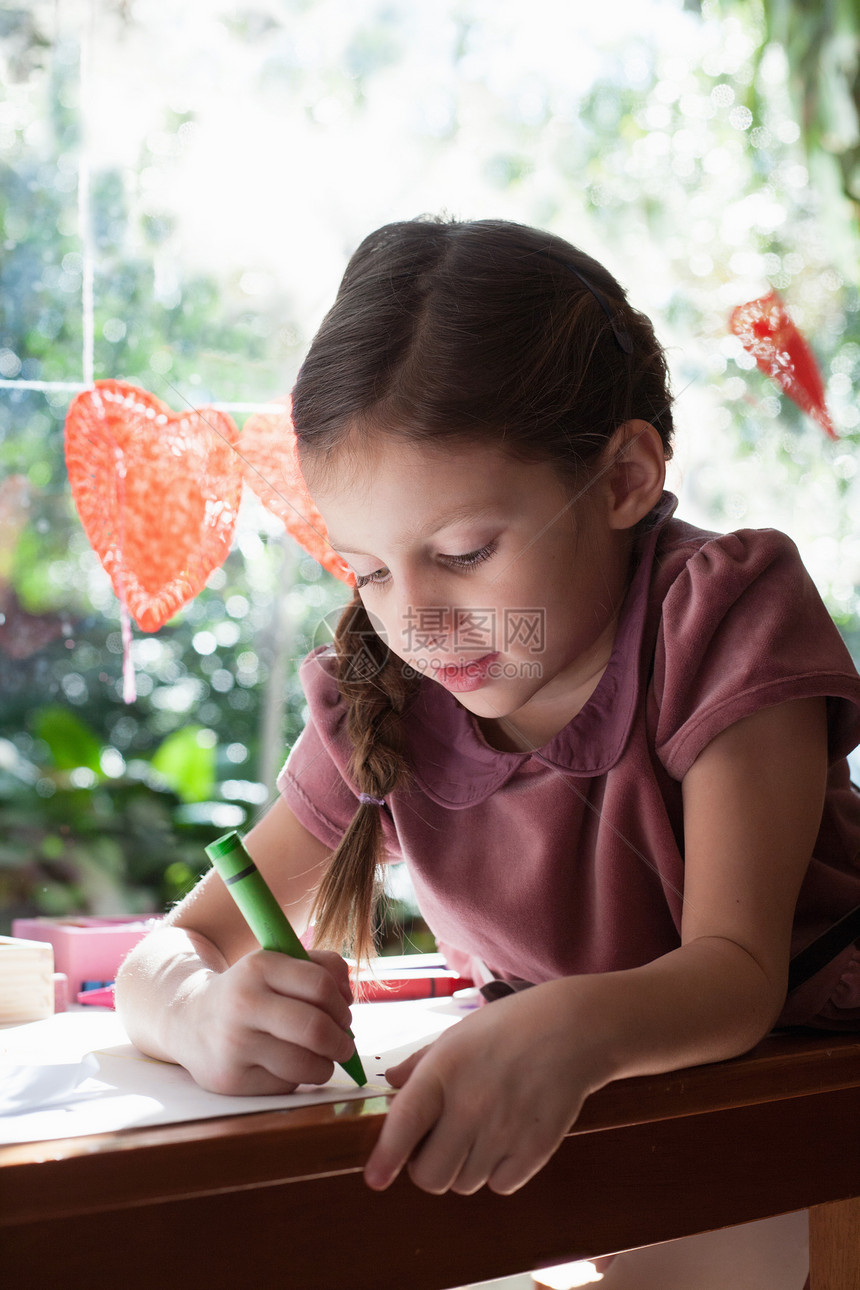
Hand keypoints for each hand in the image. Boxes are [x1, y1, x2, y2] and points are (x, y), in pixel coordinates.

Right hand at [177, 948, 356, 1095]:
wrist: (190, 1021)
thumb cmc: (250, 992)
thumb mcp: (277, 965)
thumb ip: (321, 967)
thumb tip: (349, 998)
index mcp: (259, 967)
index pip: (320, 985)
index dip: (341, 1005)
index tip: (344, 1014)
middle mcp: (243, 1004)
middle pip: (316, 1029)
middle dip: (341, 1042)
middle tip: (343, 1045)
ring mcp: (235, 1044)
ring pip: (306, 1064)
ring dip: (325, 1065)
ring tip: (320, 1059)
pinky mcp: (231, 1079)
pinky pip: (286, 1084)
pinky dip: (296, 1079)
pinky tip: (283, 1066)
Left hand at [364, 979, 609, 1194]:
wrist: (572, 1030)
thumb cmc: (509, 1028)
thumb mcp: (457, 1034)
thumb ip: (419, 1063)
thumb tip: (390, 1084)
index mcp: (444, 1071)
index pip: (405, 1124)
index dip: (386, 1157)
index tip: (375, 1179)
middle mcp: (470, 1105)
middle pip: (431, 1175)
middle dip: (427, 1167)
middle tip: (439, 1145)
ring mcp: (504, 1131)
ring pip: (464, 1184)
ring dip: (464, 1168)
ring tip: (480, 1133)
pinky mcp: (534, 1150)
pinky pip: (500, 1186)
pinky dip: (498, 1173)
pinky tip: (506, 1140)